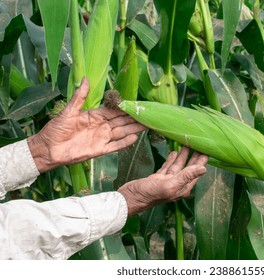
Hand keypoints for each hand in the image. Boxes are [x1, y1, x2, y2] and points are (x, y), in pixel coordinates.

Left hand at [28, 78, 145, 172]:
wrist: (48, 149)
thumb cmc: (56, 129)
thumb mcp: (68, 111)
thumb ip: (79, 97)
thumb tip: (85, 78)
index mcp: (94, 116)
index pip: (114, 111)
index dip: (125, 108)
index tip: (137, 104)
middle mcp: (101, 127)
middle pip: (121, 121)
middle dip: (134, 118)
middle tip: (148, 115)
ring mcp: (101, 138)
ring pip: (121, 132)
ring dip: (134, 129)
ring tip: (147, 125)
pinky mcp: (100, 150)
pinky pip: (115, 146)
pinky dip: (125, 143)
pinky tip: (135, 138)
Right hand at [118, 147, 207, 214]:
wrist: (130, 198)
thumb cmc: (148, 194)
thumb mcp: (169, 184)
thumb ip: (186, 176)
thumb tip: (204, 169)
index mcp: (182, 188)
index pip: (196, 172)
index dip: (202, 161)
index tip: (207, 149)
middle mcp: (177, 185)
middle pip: (189, 168)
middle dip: (194, 156)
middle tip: (200, 144)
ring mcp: (167, 181)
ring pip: (178, 166)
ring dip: (183, 156)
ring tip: (187, 144)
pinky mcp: (158, 178)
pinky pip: (168, 167)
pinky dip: (172, 159)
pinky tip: (175, 152)